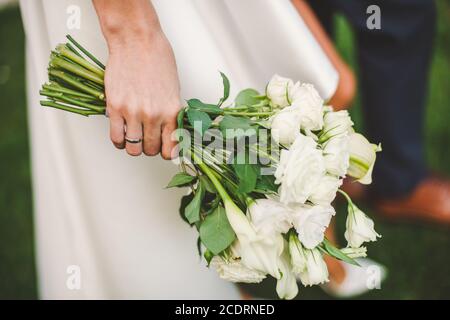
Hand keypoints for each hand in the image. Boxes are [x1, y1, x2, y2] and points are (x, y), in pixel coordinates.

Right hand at [94, 0, 180, 158]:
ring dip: (133, 147)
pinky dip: (118, 141)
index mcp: (171, 110)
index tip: (163, 151)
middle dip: (149, 149)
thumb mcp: (173, 88)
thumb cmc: (157, 58)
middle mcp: (153, 115)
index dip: (166, 152)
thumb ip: (170, 112)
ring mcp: (133, 112)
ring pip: (133, 148)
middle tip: (147, 140)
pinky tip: (121, 134)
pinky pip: (115, 137)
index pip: (171, 147)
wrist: (136, 40)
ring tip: (133, 138)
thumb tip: (168, 131)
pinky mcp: (115, 107)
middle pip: (150, 150)